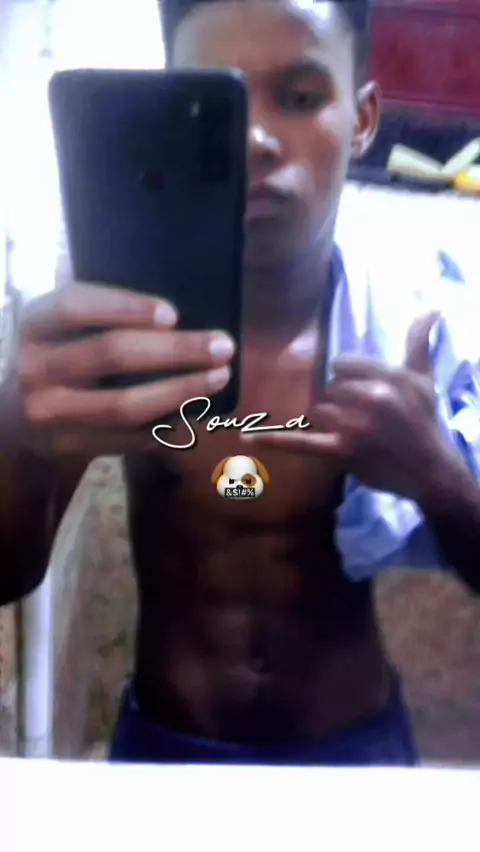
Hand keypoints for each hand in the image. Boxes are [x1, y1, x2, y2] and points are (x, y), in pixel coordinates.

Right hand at [16, 282, 234, 455]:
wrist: (16, 418)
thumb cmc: (58, 356)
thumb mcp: (60, 326)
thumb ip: (99, 311)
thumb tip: (175, 312)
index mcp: (34, 323)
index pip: (75, 306)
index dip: (125, 306)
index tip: (173, 313)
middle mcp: (34, 366)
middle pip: (112, 354)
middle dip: (175, 350)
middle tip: (222, 346)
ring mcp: (48, 411)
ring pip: (124, 404)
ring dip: (180, 391)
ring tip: (218, 378)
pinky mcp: (69, 445)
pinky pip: (127, 437)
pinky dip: (166, 425)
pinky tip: (195, 412)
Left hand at [241, 312, 449, 500]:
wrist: (430, 470)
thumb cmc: (425, 421)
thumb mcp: (424, 378)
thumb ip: (419, 341)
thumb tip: (431, 308)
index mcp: (388, 377)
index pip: (341, 365)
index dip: (348, 378)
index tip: (362, 392)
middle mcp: (372, 399)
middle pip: (329, 388)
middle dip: (341, 401)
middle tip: (364, 417)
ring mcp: (354, 427)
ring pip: (317, 410)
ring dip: (330, 420)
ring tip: (354, 431)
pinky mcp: (341, 452)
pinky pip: (301, 442)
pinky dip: (274, 440)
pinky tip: (247, 437)